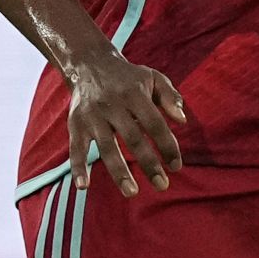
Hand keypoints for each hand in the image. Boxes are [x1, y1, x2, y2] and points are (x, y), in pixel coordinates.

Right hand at [62, 51, 185, 195]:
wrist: (90, 65)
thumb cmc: (129, 77)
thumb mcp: (153, 78)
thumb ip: (170, 97)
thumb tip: (183, 120)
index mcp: (135, 95)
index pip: (155, 124)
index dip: (167, 145)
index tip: (176, 166)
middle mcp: (113, 105)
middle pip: (133, 138)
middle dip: (148, 163)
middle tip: (162, 185)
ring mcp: (93, 116)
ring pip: (106, 146)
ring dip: (119, 171)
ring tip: (132, 192)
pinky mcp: (75, 124)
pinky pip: (75, 148)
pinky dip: (78, 167)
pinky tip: (84, 186)